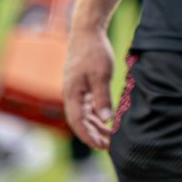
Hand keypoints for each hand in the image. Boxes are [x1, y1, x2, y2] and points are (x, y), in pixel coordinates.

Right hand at [62, 27, 118, 148]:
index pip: (78, 122)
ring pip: (84, 115)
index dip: (88, 136)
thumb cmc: (93, 52)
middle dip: (94, 136)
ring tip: (110, 138)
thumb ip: (102, 97)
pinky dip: (97, 116)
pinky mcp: (82, 86)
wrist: (86, 33)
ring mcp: (76, 91)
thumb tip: (106, 118)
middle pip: (81, 122)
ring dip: (96, 127)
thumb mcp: (101, 75)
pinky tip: (107, 121)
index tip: (100, 147)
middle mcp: (71, 95)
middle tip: (109, 148)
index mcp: (72, 94)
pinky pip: (87, 107)